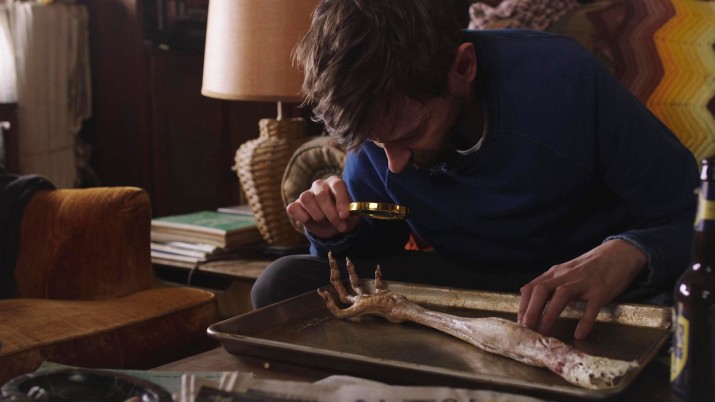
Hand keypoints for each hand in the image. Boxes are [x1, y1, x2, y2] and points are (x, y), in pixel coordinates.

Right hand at [286, 176, 359, 238]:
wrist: (332, 227)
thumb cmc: (343, 217)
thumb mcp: (352, 215)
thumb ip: (350, 212)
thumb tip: (346, 213)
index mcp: (335, 182)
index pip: (337, 185)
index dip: (341, 201)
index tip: (345, 216)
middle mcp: (319, 185)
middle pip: (321, 195)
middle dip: (331, 215)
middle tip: (340, 227)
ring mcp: (306, 193)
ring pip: (306, 199)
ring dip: (317, 215)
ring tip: (324, 222)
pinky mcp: (296, 204)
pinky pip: (293, 208)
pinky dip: (300, 216)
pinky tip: (309, 220)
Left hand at [517, 240, 645, 339]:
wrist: (619, 254)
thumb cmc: (590, 266)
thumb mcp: (565, 271)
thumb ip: (548, 283)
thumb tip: (527, 297)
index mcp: (555, 273)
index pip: (532, 287)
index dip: (523, 305)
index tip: (519, 322)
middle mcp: (566, 276)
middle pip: (542, 290)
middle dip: (531, 310)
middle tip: (526, 329)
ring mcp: (583, 282)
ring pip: (561, 296)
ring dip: (549, 314)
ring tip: (544, 332)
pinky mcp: (601, 290)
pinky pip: (591, 306)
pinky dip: (584, 321)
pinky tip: (579, 334)